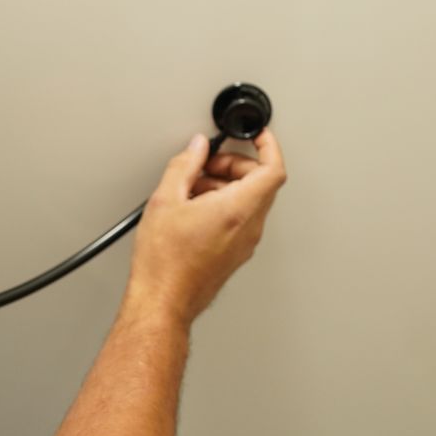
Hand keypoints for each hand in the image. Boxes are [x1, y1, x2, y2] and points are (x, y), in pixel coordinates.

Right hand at [125, 128, 287, 328]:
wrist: (163, 301)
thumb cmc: (164, 261)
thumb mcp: (165, 200)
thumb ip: (184, 165)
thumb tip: (197, 147)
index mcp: (237, 209)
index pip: (273, 169)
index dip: (268, 145)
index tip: (257, 135)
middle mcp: (249, 227)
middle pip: (261, 182)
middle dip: (236, 164)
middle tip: (208, 161)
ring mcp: (245, 243)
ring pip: (251, 200)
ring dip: (227, 183)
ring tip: (193, 186)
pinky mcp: (236, 253)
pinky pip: (241, 218)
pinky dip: (224, 202)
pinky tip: (194, 206)